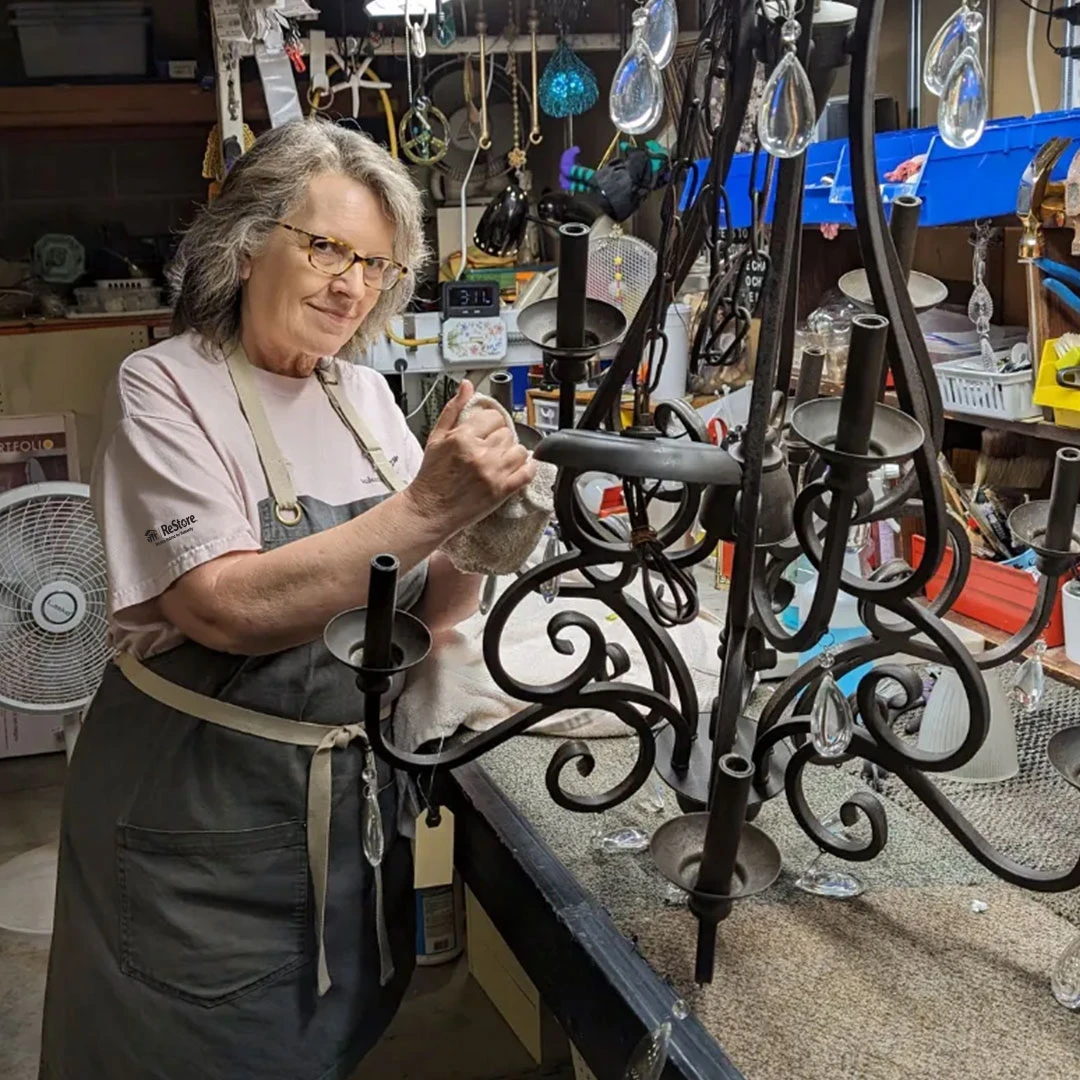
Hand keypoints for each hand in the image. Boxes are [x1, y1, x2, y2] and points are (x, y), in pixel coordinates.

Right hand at [405, 381, 535, 536]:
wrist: (430, 509)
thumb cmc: (432, 476)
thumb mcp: (436, 437)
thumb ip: (454, 409)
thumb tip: (467, 386)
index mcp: (463, 438)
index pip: (493, 417)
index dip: (490, 423)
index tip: (486, 432)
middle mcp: (480, 454)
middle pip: (507, 433)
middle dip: (499, 440)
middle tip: (488, 449)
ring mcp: (493, 473)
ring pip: (520, 450)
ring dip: (512, 454)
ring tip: (499, 460)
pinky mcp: (502, 491)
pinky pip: (527, 472)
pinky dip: (527, 468)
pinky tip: (517, 469)